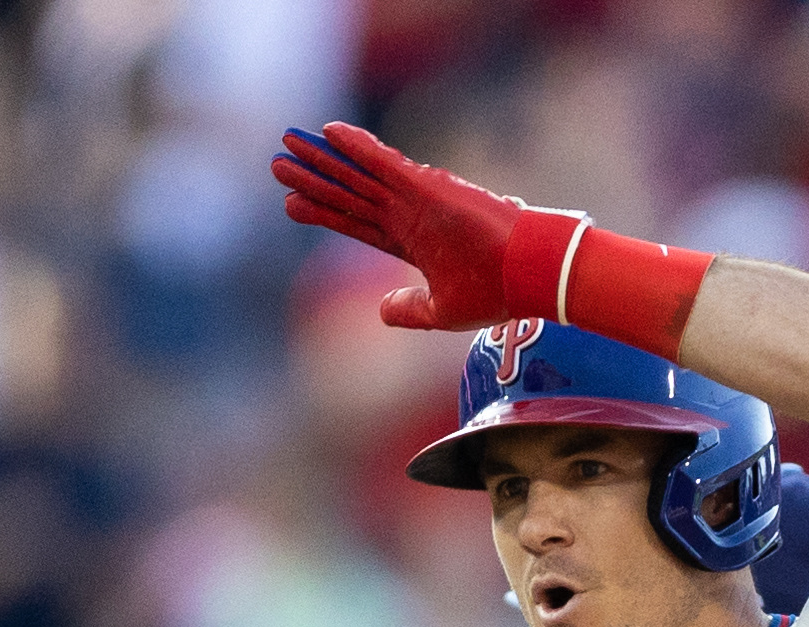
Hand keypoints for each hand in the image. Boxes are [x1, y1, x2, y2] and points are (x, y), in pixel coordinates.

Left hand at [271, 122, 572, 331]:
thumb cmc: (495, 292)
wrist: (529, 275)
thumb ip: (409, 309)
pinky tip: (329, 133)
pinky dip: (357, 147)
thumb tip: (381, 310)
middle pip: (349, 194)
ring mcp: (416, 198)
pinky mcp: (428, 187)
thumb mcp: (441, 311)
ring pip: (359, 175)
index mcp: (410, 242)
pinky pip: (385, 162)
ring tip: (289, 144)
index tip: (291, 204)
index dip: (323, 212)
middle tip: (279, 165)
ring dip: (324, 159)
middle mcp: (408, 215)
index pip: (356, 223)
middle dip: (314, 180)